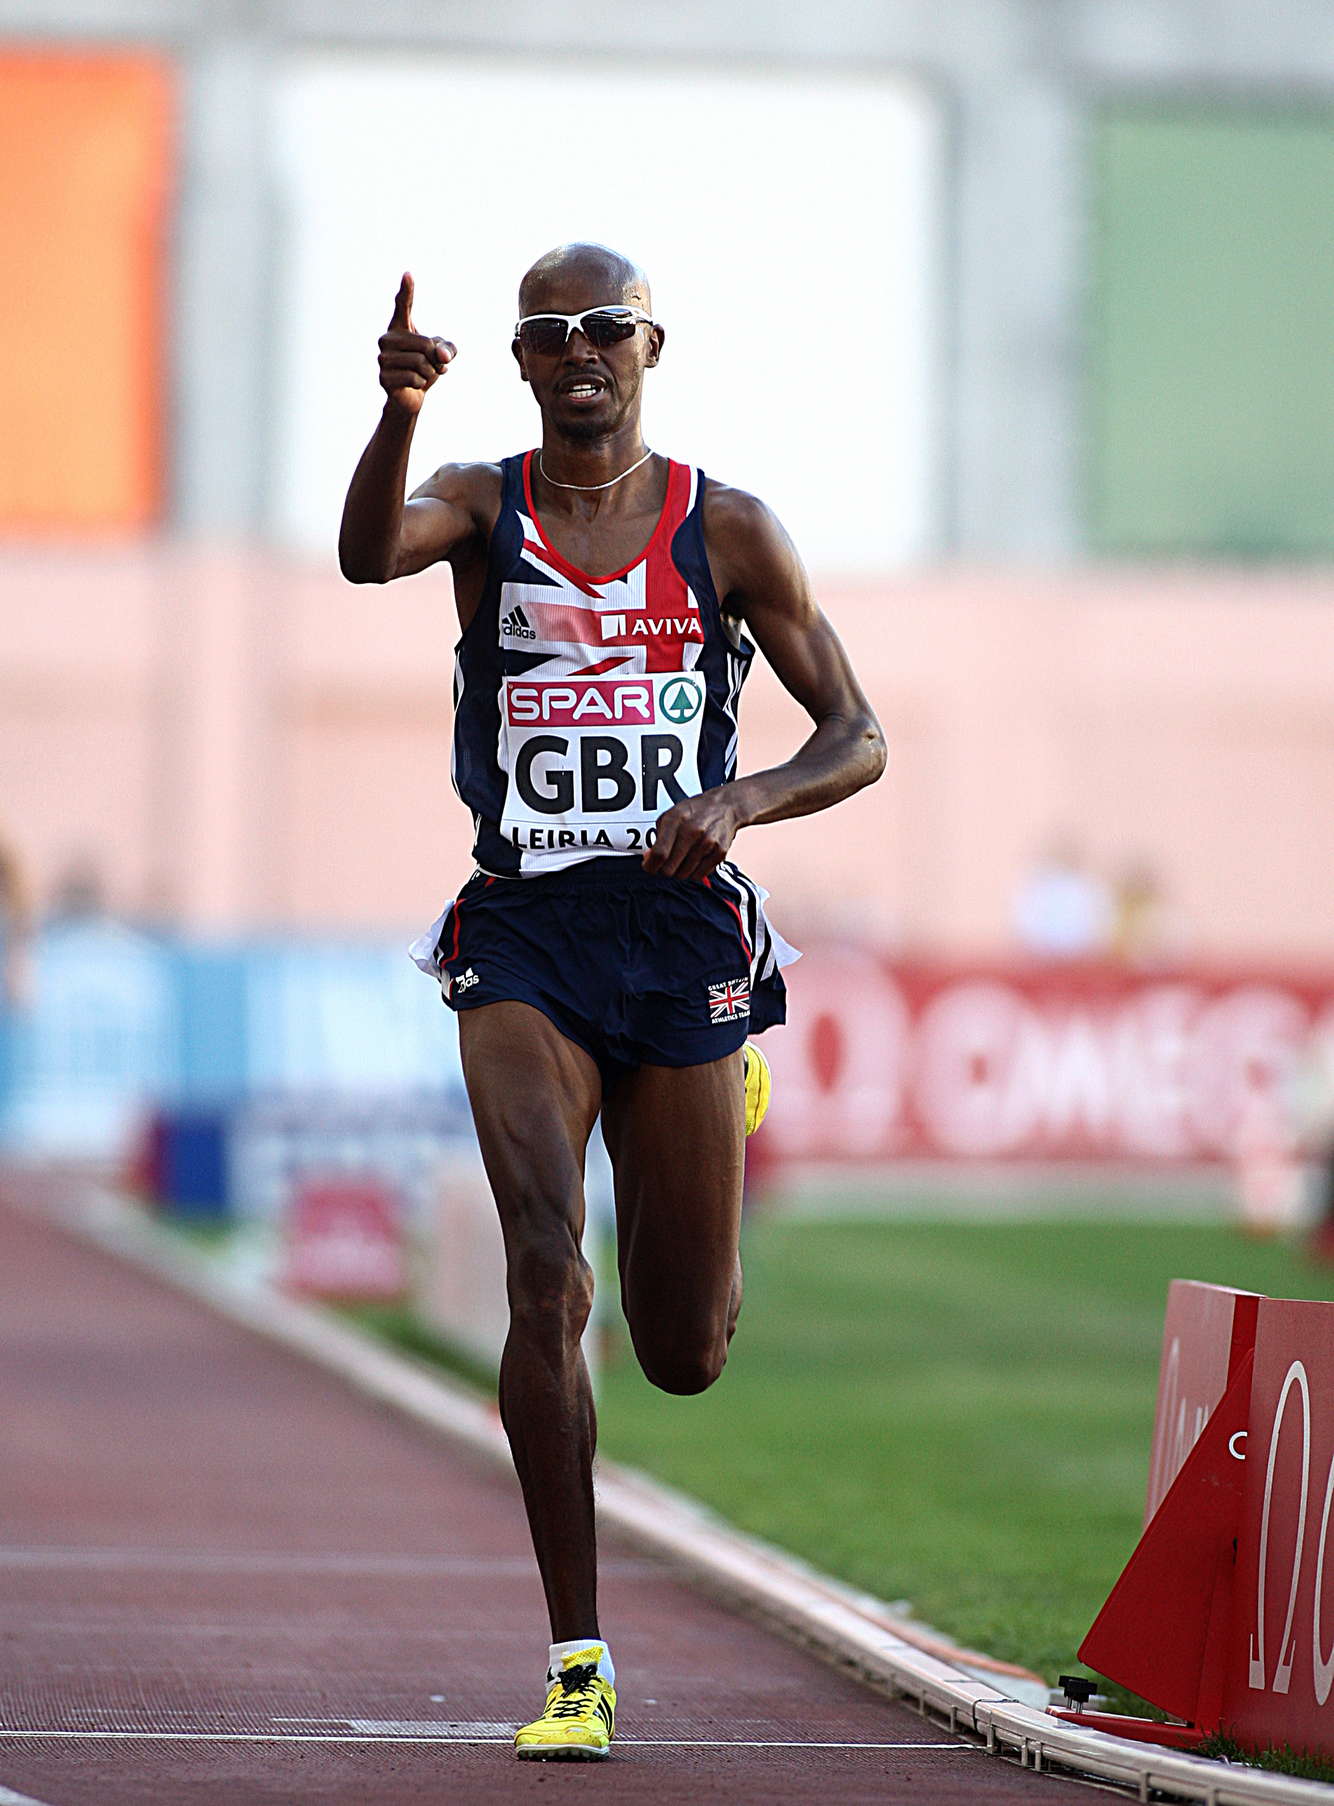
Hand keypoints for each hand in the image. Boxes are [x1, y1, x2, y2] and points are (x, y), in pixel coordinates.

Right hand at [378, 273, 455, 415]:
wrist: (410, 396)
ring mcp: (383, 358)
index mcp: (400, 327)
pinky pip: (415, 378)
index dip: (407, 290)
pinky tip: (414, 384)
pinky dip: (421, 383)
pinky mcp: (384, 377)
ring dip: (430, 373)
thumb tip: (441, 356)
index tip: (408, 274)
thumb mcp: (442, 354)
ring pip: (421, 363)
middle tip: (432, 365)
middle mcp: (387, 339)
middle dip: (435, 359)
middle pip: (425, 344)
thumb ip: (448, 349)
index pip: (404, 305)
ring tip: (422, 375)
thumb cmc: (425, 369)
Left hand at [643, 789, 743, 881]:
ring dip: (679, 871)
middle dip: (664, 869)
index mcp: (676, 819)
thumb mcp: (670, 816)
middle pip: (669, 869)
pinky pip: (699, 875)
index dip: (650, 866)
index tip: (649, 866)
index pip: (659, 854)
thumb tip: (649, 859)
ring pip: (684, 875)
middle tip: (666, 863)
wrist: (725, 806)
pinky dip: (694, 872)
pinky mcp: (720, 852)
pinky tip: (695, 860)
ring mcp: (707, 842)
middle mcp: (692, 831)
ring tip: (683, 858)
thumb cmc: (694, 811)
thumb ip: (658, 837)